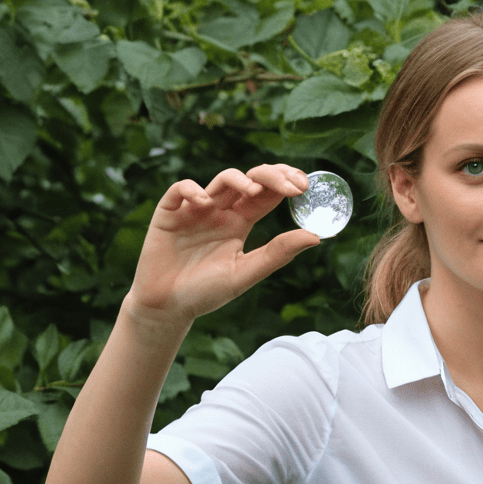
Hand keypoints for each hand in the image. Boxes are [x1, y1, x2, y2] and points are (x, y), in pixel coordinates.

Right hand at [125, 164, 317, 323]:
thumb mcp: (244, 273)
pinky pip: (180, 190)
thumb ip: (277, 253)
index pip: (267, 194)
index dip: (286, 183)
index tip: (304, 187)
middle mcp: (220, 211)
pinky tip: (204, 202)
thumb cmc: (205, 293)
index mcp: (240, 222)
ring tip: (252, 190)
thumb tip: (316, 236)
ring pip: (221, 181)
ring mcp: (195, 209)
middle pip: (249, 180)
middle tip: (291, 184)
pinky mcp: (169, 213)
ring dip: (239, 179)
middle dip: (271, 175)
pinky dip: (192, 190)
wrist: (167, 308)